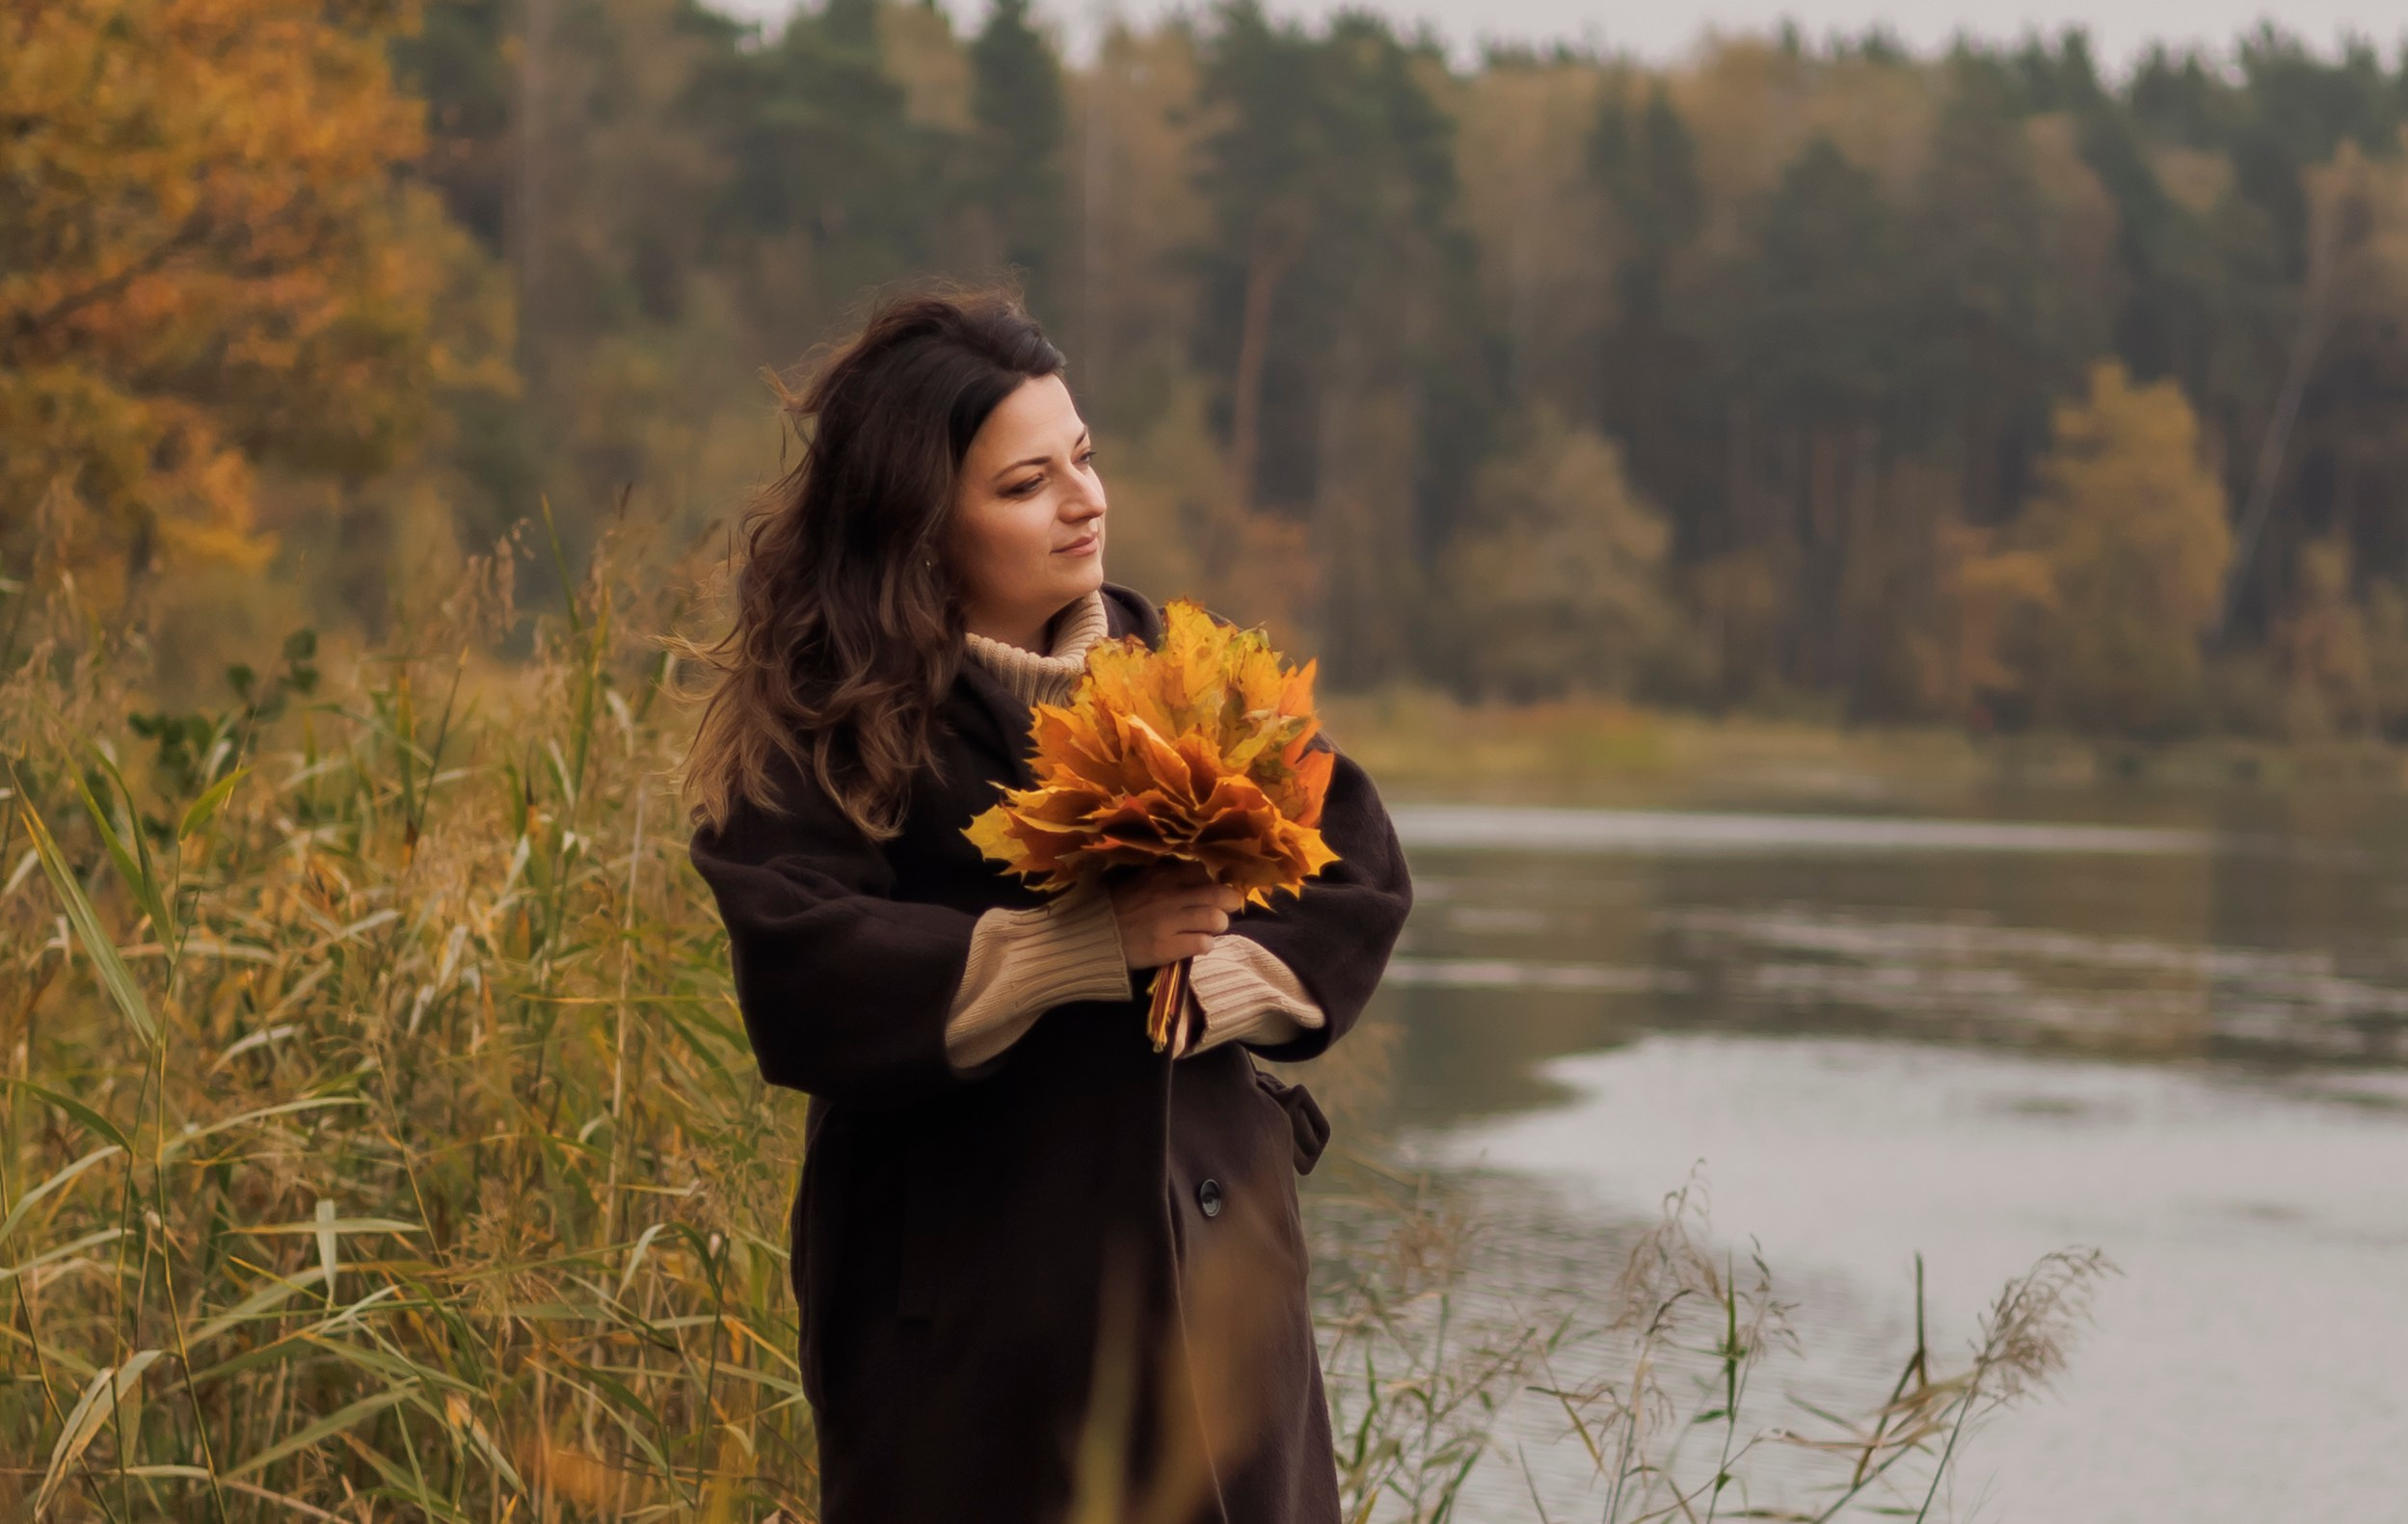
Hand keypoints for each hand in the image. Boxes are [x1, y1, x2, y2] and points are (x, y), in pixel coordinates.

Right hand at [1110, 863, 1243, 970]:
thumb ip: (1167, 876)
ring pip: (1216, 920)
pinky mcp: (1166, 947)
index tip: (1216, 887)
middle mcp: (1170, 895)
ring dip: (1218, 925)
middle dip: (1229, 902)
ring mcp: (1169, 922)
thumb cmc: (1117, 907)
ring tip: (1211, 929)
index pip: (1205, 871)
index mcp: (1162, 875)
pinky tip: (1197, 944)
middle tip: (1226, 909)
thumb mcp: (1140, 880)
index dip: (1216, 880)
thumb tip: (1199, 875)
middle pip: (1219, 894)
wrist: (1092, 936)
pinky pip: (1203, 944)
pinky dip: (1205, 944)